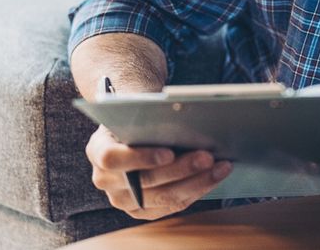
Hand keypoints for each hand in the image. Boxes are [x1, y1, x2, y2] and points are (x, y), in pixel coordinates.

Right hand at [85, 124, 232, 220]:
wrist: (133, 130)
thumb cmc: (137, 116)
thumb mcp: (135, 109)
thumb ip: (148, 114)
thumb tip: (181, 111)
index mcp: (98, 150)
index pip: (112, 159)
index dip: (141, 158)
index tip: (169, 152)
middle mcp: (106, 180)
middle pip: (145, 180)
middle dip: (181, 169)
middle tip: (208, 156)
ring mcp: (123, 199)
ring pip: (163, 197)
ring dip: (196, 182)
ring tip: (221, 166)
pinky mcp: (143, 210)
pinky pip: (172, 205)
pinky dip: (197, 190)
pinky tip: (215, 176)